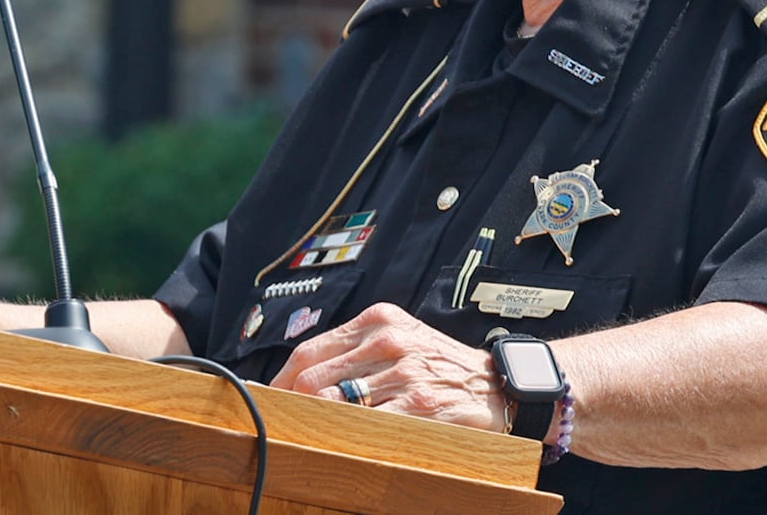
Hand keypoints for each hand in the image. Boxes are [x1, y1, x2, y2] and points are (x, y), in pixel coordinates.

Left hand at [269, 303, 507, 431]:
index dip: (280, 382)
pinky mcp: (418, 404)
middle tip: (280, 429)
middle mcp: (388, 341)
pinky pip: (366, 426)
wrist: (499, 385)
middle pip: (313, 378)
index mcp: (378, 320)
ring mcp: (403, 372)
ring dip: (313, 427)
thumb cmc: (441, 366)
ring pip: (333, 404)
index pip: (309, 350)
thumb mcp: (400, 340)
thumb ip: (356, 351)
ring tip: (304, 440)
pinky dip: (346, 439)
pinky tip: (341, 447)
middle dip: (291, 408)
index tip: (268, 403)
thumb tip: (300, 381)